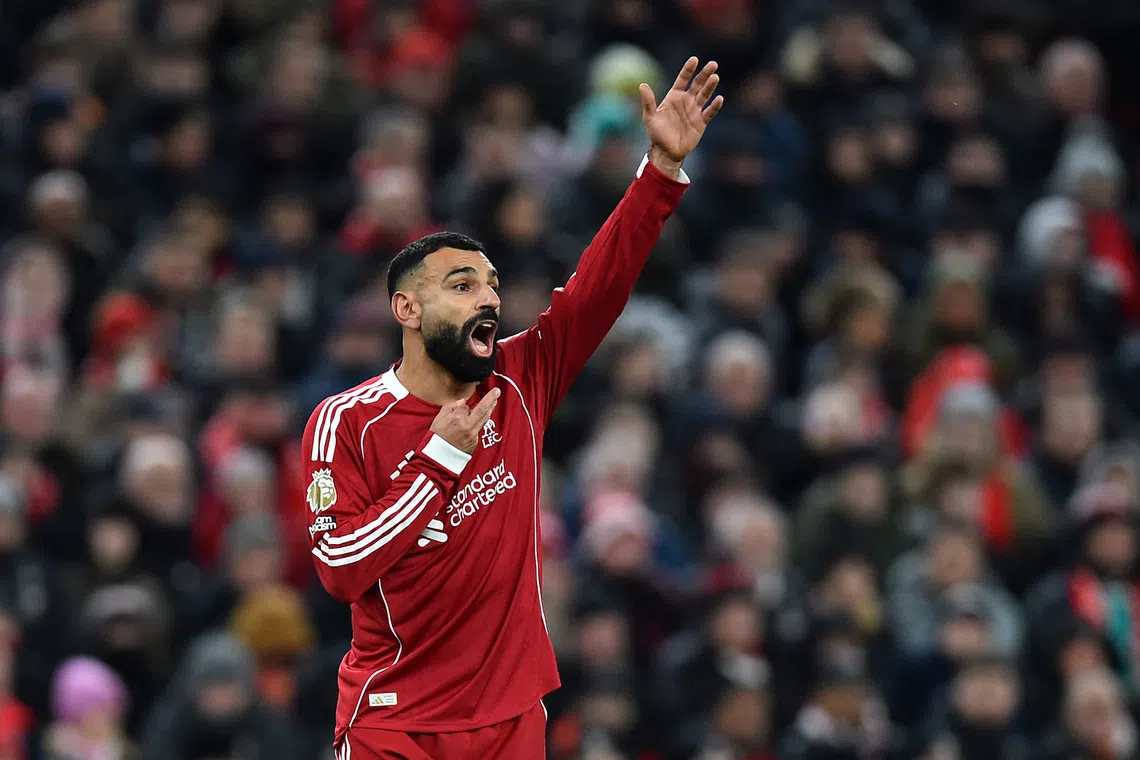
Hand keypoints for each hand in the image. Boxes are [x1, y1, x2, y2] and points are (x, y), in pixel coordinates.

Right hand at [430, 388, 499, 453]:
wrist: (438, 458)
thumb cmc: (436, 439)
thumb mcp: (438, 420)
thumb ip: (450, 407)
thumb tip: (462, 402)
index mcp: (457, 419)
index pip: (466, 407)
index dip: (462, 406)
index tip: (460, 406)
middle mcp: (468, 426)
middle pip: (483, 410)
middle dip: (491, 399)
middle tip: (497, 392)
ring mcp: (473, 435)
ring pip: (484, 419)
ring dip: (490, 409)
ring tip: (495, 401)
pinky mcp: (475, 442)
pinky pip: (478, 429)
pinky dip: (477, 424)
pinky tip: (476, 422)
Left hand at [639, 57, 723, 175]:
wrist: (666, 152)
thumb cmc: (656, 134)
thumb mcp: (650, 117)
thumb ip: (648, 101)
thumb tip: (642, 85)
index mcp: (674, 97)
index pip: (683, 79)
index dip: (688, 70)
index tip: (694, 59)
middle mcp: (686, 101)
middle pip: (697, 84)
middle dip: (705, 74)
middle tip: (713, 64)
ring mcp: (694, 111)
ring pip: (705, 95)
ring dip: (710, 86)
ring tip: (715, 77)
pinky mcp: (701, 122)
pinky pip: (710, 112)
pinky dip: (714, 106)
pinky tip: (719, 98)